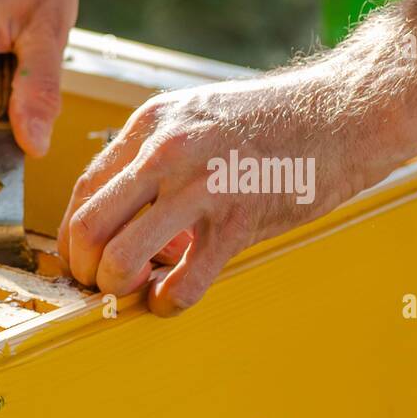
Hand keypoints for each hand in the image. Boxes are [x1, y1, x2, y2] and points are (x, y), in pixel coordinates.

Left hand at [57, 0, 416, 314]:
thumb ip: (155, 159)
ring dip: (117, 289)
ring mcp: (201, 184)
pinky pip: (183, 282)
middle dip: (84, 270)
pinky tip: (172, 298)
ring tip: (135, 292)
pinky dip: (168, 303)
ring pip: (120, 257)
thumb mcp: (198, 118)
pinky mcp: (238, 219)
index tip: (83, 260)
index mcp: (151, 124)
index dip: (74, 237)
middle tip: (100, 285)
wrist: (343, 114)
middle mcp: (166, 151)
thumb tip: (123, 216)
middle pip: (88, 227)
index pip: (83, 191)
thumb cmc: (273, 122)